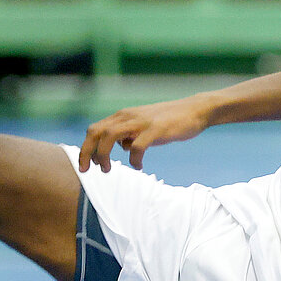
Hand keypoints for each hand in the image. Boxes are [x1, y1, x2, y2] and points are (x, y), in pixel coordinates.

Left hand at [80, 95, 212, 172]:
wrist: (194, 110)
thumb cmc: (168, 121)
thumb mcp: (143, 126)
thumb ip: (130, 134)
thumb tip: (121, 147)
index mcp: (123, 116)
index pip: (95, 130)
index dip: (86, 148)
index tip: (87, 166)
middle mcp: (127, 116)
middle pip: (96, 132)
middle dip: (87, 152)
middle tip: (87, 170)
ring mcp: (141, 122)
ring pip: (110, 136)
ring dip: (104, 155)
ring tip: (107, 169)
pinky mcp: (155, 129)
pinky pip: (136, 147)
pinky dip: (133, 160)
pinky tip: (139, 167)